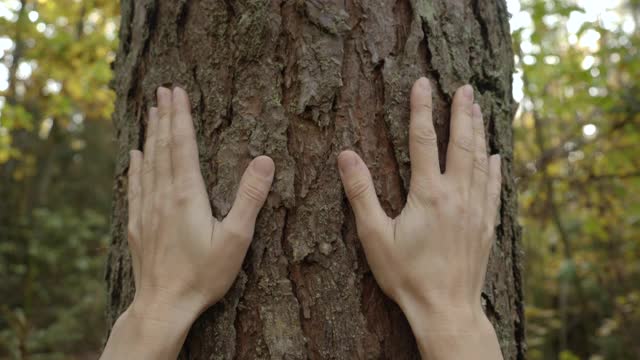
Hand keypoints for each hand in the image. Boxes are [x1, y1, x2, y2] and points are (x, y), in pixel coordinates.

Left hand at [126, 87, 273, 322]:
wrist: (164, 304)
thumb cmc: (204, 274)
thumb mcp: (236, 238)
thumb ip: (250, 197)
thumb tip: (265, 161)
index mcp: (187, 195)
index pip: (183, 145)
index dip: (181, 117)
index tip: (177, 92)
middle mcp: (163, 196)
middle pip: (163, 147)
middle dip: (164, 117)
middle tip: (162, 91)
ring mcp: (147, 210)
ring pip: (148, 163)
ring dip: (150, 135)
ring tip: (150, 112)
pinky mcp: (137, 224)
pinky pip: (135, 186)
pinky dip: (136, 166)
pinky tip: (135, 155)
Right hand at [338, 78, 501, 358]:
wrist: (445, 308)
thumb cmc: (406, 275)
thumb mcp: (374, 235)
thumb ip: (361, 193)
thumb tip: (346, 156)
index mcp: (428, 194)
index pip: (423, 140)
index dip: (421, 109)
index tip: (423, 84)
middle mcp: (457, 196)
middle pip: (461, 144)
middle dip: (461, 112)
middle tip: (464, 88)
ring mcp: (476, 210)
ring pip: (480, 161)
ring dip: (478, 132)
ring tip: (478, 109)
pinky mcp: (486, 226)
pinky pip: (494, 189)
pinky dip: (494, 169)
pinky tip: (496, 156)